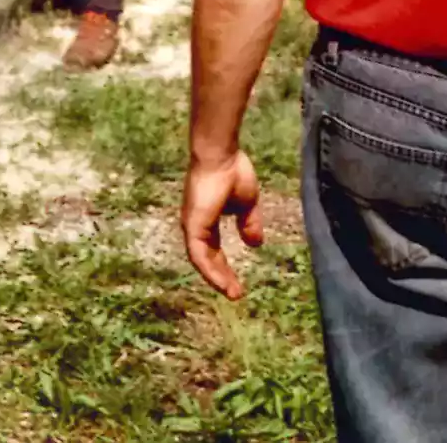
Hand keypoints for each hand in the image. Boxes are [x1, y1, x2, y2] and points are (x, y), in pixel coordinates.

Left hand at [182, 151, 262, 299]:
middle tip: (236, 293)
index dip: (225, 267)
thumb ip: (250, 224)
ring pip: (202, 261)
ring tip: (233, 293)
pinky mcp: (192, 226)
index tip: (238, 283)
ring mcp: (192, 226)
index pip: (215, 250)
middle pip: (208, 259)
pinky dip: (210, 271)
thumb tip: (255, 244)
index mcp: (207, 219)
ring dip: (217, 278)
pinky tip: (222, 283)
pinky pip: (198, 256)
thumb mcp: (247, 203)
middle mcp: (196, 225)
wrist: (221, 154)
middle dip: (222, 276)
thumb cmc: (232, 171)